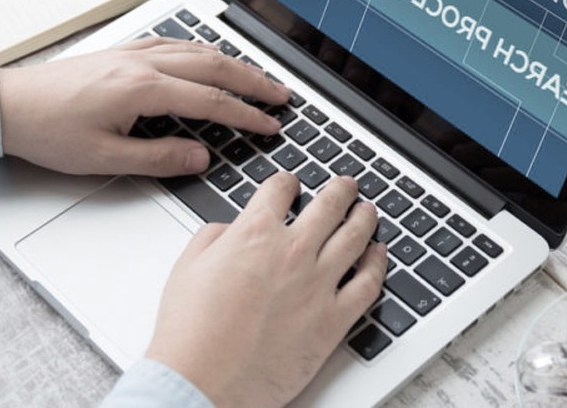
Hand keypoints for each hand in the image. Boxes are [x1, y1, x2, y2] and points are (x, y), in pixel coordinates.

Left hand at [0, 37, 288, 176]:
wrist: (7, 106)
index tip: (269, 125)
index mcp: (141, 88)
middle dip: (253, 81)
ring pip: (197, 49)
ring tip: (257, 78)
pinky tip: (209, 56)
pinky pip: (175, 43)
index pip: (209, 99)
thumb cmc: (48, 132)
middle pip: (213, 65)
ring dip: (232, 62)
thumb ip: (157, 158)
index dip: (244, 115)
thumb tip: (199, 157)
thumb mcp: (104, 159)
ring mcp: (133, 52)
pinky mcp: (123, 50)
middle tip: (281, 95)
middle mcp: (142, 62)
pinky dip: (203, 49)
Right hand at [145, 173, 387, 406]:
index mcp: (254, 234)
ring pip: (355, 237)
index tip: (290, 185)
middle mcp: (291, 252)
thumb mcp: (187, 268)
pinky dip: (378, 264)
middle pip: (329, 205)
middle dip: (340, 190)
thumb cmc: (190, 334)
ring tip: (368, 210)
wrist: (202, 384)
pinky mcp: (333, 320)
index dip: (286, 182)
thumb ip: (213, 237)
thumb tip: (230, 231)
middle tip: (346, 185)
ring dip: (364, 217)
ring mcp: (317, 284)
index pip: (280, 189)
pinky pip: (368, 284)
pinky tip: (379, 255)